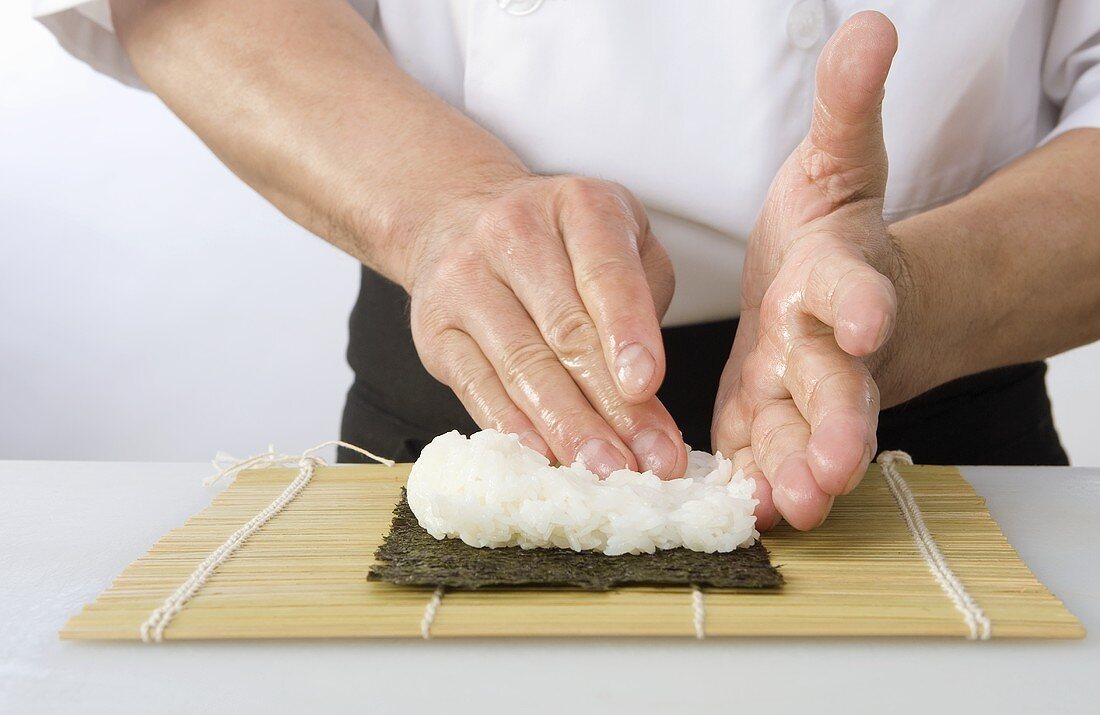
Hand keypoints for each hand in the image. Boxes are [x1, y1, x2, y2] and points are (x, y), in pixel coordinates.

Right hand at [406, 174, 688, 477]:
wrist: (455, 216)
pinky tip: (545, 458)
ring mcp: (465, 281)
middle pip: (566, 331)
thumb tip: (647, 393)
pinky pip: (477, 386)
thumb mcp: (618, 236)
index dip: (627, 331)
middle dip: (611, 405)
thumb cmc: (558, 240)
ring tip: (607, 471)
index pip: (605, 271)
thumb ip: (643, 296)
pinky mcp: (435, 330)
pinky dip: (513, 428)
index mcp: (577, 205)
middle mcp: (514, 234)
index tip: (647, 385)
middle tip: (648, 460)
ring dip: (568, 428)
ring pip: (523, 365)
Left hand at [712, 12, 916, 529]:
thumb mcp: (835, 164)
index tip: (864, 319)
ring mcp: (800, 393)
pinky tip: (748, 514)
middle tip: (833, 464)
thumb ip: (847, 109)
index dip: (863, 303)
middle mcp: (829, 347)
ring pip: (804, 438)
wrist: (832, 297)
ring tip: (790, 507)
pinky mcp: (766, 420)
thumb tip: (871, 25)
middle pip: (841, 387)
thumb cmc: (830, 235)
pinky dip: (759, 486)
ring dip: (798, 473)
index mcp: (842, 279)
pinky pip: (764, 456)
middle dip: (839, 423)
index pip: (859, 289)